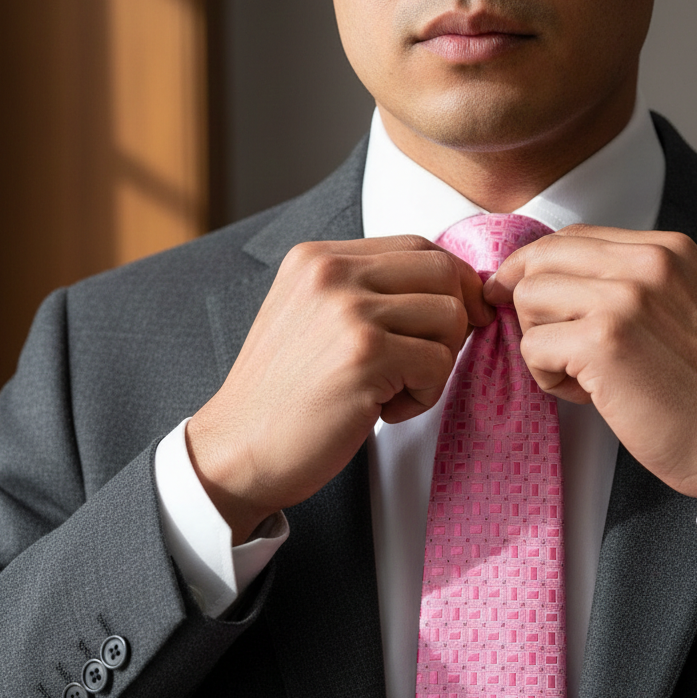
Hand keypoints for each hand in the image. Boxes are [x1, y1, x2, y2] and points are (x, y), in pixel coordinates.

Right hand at [187, 235, 491, 542]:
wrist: (238, 450)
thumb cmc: (286, 397)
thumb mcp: (314, 320)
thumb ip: (369, 294)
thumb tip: (458, 288)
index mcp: (318, 257)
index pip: (419, 247)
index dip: (453, 285)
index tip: (457, 323)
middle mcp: (331, 272)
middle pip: (444, 272)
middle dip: (457, 321)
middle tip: (430, 361)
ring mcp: (348, 310)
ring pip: (451, 317)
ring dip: (438, 363)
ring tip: (395, 390)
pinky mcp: (366, 354)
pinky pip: (438, 363)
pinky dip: (424, 396)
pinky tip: (384, 410)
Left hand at [485, 225, 696, 524]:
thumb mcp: (677, 310)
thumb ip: (625, 285)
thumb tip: (544, 280)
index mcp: (667, 250)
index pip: (572, 237)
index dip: (533, 267)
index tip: (514, 294)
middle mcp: (648, 262)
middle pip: (541, 260)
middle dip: (529, 306)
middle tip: (549, 347)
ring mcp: (626, 299)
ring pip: (529, 298)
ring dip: (540, 343)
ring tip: (580, 374)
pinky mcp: (603, 341)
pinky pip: (533, 347)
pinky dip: (547, 377)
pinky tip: (586, 394)